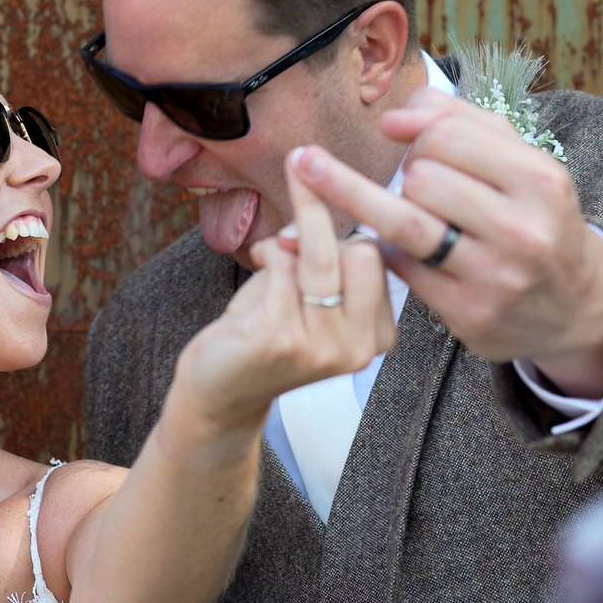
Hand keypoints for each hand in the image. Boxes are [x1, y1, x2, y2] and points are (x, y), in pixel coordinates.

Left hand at [172, 158, 397, 434]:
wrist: (220, 394)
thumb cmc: (265, 332)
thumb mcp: (308, 295)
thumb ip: (322, 258)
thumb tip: (311, 215)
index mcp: (376, 337)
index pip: (382, 260)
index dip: (352, 234)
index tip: (331, 208)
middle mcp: (357, 347)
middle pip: (363, 254)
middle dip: (328, 232)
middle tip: (294, 239)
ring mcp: (321, 346)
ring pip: (321, 254)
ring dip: (293, 231)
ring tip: (271, 240)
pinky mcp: (280, 338)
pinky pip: (282, 262)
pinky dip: (268, 251)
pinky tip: (255, 260)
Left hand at [290, 94, 602, 395]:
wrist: (574, 304)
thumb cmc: (533, 216)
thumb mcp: (517, 158)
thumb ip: (455, 119)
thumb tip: (392, 120)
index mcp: (541, 181)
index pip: (445, 135)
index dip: (421, 135)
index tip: (422, 147)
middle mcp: (524, 231)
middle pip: (421, 178)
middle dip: (411, 174)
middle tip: (426, 187)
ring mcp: (495, 278)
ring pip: (403, 221)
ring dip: (380, 203)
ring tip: (364, 190)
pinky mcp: (468, 314)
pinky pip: (400, 264)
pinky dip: (390, 247)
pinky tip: (407, 246)